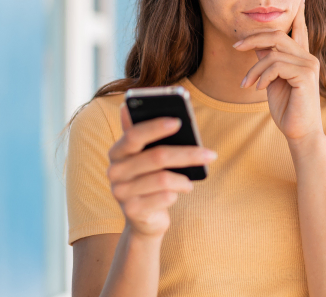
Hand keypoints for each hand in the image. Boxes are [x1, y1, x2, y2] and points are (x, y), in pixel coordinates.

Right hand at [106, 104, 217, 237]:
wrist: (143, 219)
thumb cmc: (149, 179)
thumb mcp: (145, 156)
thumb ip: (144, 133)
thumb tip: (131, 105)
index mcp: (117, 152)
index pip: (134, 135)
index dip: (156, 127)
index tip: (179, 121)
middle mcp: (114, 171)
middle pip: (156, 157)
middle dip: (187, 154)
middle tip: (210, 154)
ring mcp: (121, 192)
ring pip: (163, 179)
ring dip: (183, 179)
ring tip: (190, 181)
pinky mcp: (132, 211)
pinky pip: (164, 198)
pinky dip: (176, 194)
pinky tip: (179, 193)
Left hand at [233, 0, 324, 145]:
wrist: (299, 132)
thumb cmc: (287, 108)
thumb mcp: (272, 81)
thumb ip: (268, 61)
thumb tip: (257, 46)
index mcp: (302, 57)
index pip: (299, 30)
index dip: (299, 13)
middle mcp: (308, 58)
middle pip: (277, 35)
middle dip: (253, 38)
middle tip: (235, 46)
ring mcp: (309, 65)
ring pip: (273, 53)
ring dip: (253, 69)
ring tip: (246, 84)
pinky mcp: (306, 76)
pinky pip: (276, 66)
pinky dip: (261, 77)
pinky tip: (257, 90)